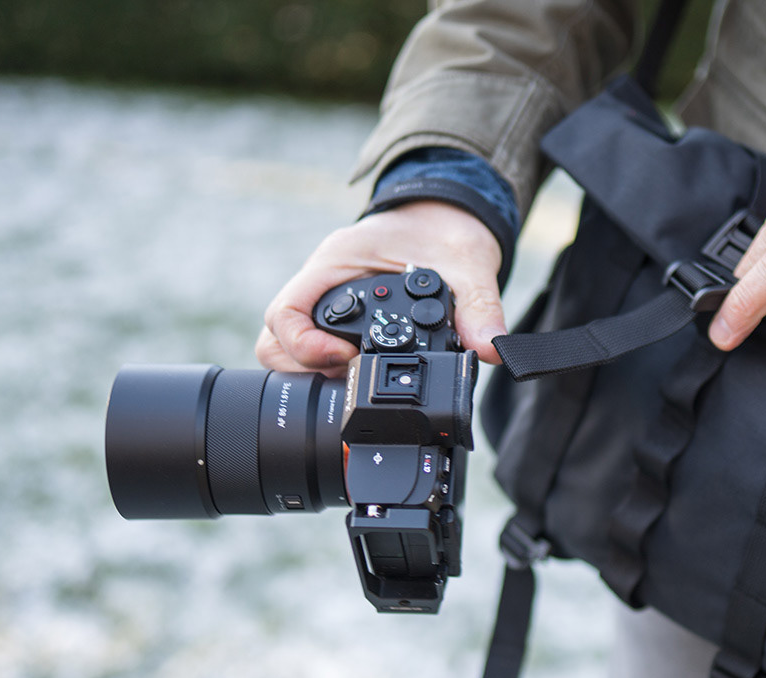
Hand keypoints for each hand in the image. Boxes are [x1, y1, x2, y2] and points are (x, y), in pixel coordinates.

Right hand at [256, 200, 506, 375]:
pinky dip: (329, 365)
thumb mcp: (469, 265)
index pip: (285, 312)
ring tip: (356, 376)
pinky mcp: (343, 314)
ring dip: (313, 369)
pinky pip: (315, 343)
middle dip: (303, 367)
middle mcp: (324, 282)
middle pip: (276, 339)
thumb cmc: (448, 229)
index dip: (302, 345)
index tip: (342, 358)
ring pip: (288, 345)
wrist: (451, 213)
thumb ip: (479, 308)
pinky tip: (363, 371)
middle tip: (350, 375)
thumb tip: (489, 349)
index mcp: (337, 263)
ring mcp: (329, 299)